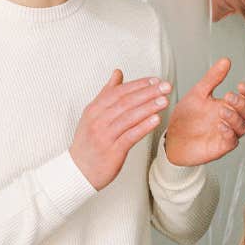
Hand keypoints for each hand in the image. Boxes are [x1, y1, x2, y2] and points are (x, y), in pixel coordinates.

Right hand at [71, 70, 170, 189]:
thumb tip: (118, 73)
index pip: (119, 92)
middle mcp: (98, 120)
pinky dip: (144, 126)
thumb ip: (107, 93)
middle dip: (148, 93)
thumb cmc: (88, 142)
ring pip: (129, 117)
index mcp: (94, 109)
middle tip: (165, 87)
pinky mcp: (112, 151)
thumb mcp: (93, 114)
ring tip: (164, 100)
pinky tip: (156, 119)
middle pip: (126, 102)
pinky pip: (130, 136)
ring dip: (149, 107)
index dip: (139, 85)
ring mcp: (104, 136)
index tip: (155, 80)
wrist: (78, 171)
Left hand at [162, 58, 244, 166]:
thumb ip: (213, 78)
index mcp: (229, 105)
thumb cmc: (186, 116)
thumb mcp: (198, 92)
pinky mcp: (221, 146)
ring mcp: (228, 133)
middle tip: (228, 97)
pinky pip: (232, 141)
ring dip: (235, 117)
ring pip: (242, 126)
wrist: (171, 136)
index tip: (241, 85)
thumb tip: (226, 61)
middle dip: (241, 103)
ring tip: (222, 111)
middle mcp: (231, 119)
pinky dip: (229, 132)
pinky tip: (220, 125)